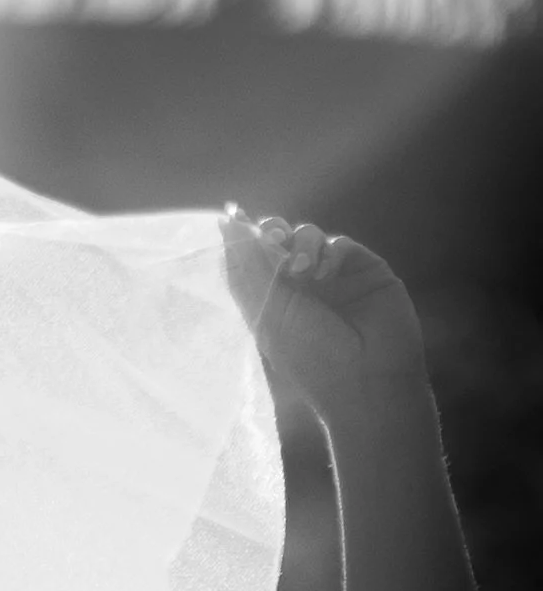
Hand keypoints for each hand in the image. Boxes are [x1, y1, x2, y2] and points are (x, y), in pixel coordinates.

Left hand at [219, 207, 427, 417]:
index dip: (241, 236)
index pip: (250, 259)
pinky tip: (327, 273)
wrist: (364, 377)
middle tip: (273, 239)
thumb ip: (247, 267)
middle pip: (279, 240)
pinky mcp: (363, 270)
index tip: (233, 213)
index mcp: (269, 302)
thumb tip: (226, 221)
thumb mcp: (267, 312)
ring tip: (303, 268)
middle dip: (272, 232)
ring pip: (309, 236)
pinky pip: (341, 244)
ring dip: (302, 244)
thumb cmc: (309, 356)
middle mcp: (299, 287)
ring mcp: (331, 278)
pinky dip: (331, 252)